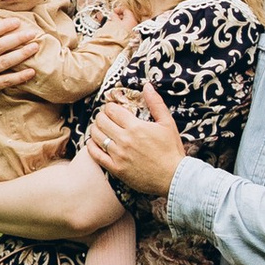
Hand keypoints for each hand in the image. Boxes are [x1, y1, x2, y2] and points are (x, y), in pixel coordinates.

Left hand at [86, 80, 186, 200]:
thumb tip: (147, 86)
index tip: (112, 108)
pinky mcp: (116, 169)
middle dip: (101, 116)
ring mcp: (118, 155)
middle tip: (106, 117)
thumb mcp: (167, 123)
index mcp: (136, 127)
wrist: (173, 178)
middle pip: (101, 121)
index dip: (110, 106)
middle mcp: (124, 140)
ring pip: (96, 136)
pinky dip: (91, 146)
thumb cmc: (172, 150)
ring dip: (95, 129)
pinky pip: (96, 155)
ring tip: (100, 128)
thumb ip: (156, 103)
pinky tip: (94, 142)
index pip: (112, 110)